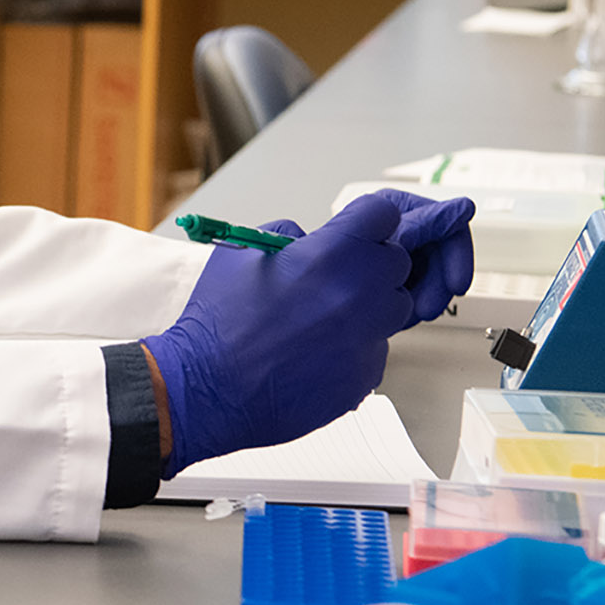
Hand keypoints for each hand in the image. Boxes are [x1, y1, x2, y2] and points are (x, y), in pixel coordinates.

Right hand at [146, 191, 469, 474]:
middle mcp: (358, 295)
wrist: (208, 389)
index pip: (382, 215)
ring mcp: (365, 339)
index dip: (365, 220)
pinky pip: (374, 351)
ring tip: (322, 319)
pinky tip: (314, 354)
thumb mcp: (238, 254)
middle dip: (369, 264)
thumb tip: (307, 239)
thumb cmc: (217, 323)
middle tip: (332, 278)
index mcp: (329, 256)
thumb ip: (283, 235)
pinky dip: (353, 349)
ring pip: (393, 309)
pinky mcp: (364, 377)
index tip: (355, 230)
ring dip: (368, 307)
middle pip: (397, 262)